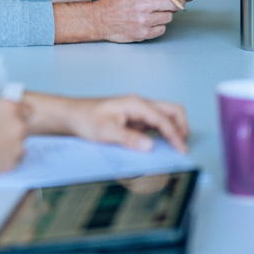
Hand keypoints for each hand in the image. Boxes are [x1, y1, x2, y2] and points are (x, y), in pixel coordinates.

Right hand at [0, 100, 28, 176]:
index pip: (27, 110)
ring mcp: (16, 147)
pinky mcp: (11, 164)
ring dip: (9, 144)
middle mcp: (17, 126)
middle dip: (12, 129)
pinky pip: (13, 159)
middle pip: (23, 127)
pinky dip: (4, 157)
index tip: (11, 117)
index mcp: (8, 108)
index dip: (18, 114)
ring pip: (19, 144)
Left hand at [23, 93, 188, 152]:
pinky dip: (163, 134)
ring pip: (165, 117)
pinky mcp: (134, 120)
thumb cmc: (85, 118)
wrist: (72, 115)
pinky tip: (161, 147)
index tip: (181, 151)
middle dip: (181, 127)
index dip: (175, 135)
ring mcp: (138, 112)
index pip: (164, 119)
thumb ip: (128, 138)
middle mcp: (139, 105)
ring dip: (173, 131)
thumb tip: (149, 145)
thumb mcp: (105, 131)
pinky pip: (155, 125)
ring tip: (175, 149)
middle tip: (182, 147)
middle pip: (172, 111)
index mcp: (135, 103)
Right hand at [98, 0, 192, 40]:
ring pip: (169, 16)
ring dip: (166, 13)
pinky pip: (162, 28)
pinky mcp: (144, 33)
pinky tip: (149, 20)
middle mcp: (144, 5)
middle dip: (177, 1)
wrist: (100, 19)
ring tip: (153, 10)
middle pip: (174, 3)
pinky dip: (159, 24)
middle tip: (173, 0)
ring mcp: (144, 20)